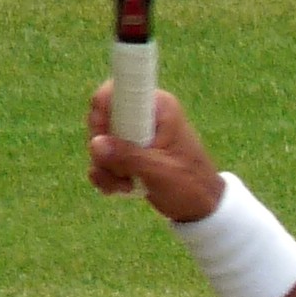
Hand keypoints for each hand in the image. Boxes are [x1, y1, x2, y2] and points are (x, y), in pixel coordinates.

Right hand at [87, 83, 224, 222]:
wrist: (201, 206)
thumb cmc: (190, 184)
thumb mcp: (160, 171)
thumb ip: (128, 157)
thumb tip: (95, 143)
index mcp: (159, 107)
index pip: (119, 90)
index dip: (103, 112)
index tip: (105, 137)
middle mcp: (144, 115)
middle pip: (100, 120)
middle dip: (104, 150)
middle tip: (122, 170)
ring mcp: (133, 134)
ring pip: (98, 143)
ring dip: (107, 169)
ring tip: (128, 185)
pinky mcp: (127, 152)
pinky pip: (101, 160)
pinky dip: (107, 177)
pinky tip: (123, 189)